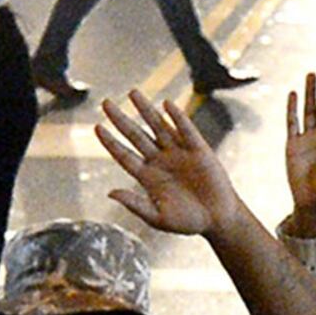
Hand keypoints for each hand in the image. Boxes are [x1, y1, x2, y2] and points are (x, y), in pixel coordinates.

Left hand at [96, 90, 244, 241]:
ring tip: (132, 93)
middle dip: (121, 119)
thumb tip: (111, 193)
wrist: (218, 219)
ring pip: (158, 126)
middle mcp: (159, 160)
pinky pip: (186, 130)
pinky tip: (166, 104)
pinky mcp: (198, 149)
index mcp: (147, 176)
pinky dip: (177, 118)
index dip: (111, 142)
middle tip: (105, 103)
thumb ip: (135, 204)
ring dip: (145, 110)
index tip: (97, 127)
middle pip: (135, 135)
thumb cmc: (187, 222)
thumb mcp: (158, 218)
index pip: (124, 155)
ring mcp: (178, 153)